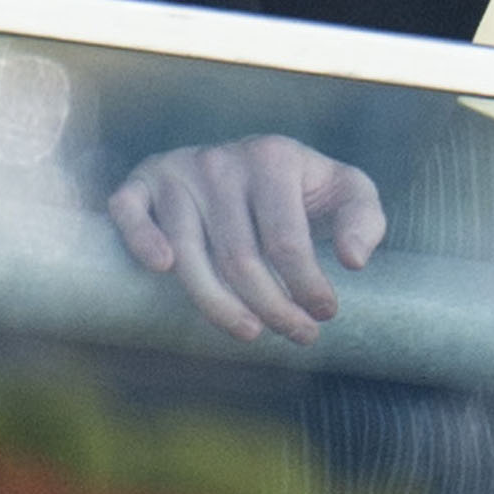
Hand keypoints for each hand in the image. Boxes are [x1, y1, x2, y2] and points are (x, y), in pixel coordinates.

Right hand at [108, 135, 385, 344]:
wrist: (249, 160)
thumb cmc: (301, 187)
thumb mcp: (345, 190)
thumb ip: (364, 218)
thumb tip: (352, 262)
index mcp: (273, 157)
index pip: (286, 240)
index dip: (306, 285)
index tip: (325, 315)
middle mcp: (222, 161)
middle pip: (239, 256)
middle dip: (271, 306)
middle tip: (298, 336)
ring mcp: (179, 171)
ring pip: (189, 253)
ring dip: (217, 305)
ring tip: (251, 333)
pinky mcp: (143, 182)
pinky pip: (130, 211)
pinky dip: (140, 239)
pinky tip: (163, 269)